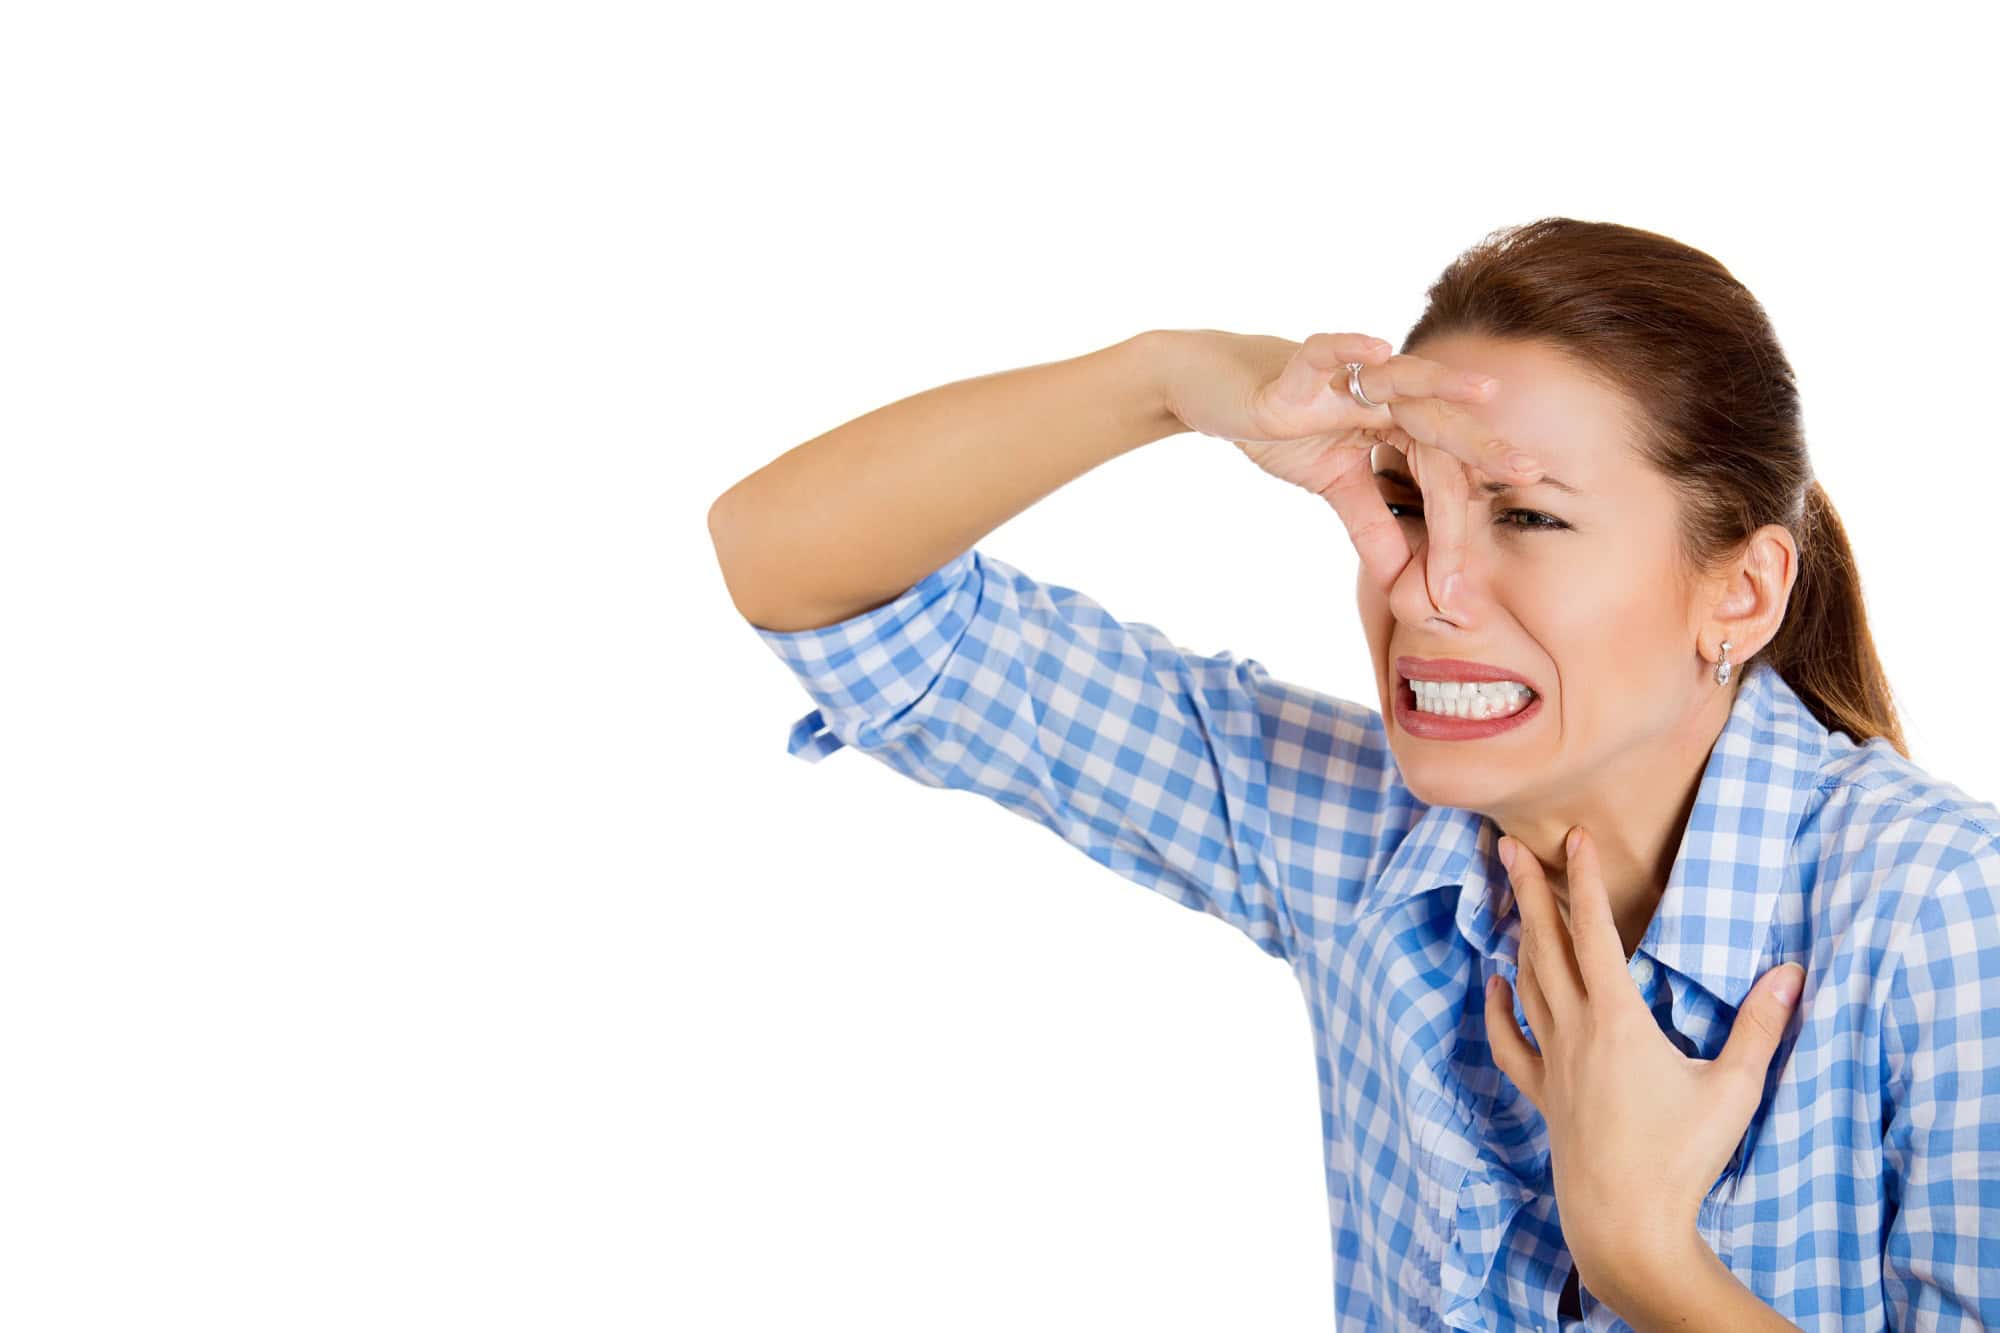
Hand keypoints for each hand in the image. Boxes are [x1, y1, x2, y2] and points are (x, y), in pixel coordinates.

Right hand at [1155, 328, 1541, 612]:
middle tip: (1528, 473)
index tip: (1457, 587)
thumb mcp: (1334, 484)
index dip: (1448, 528)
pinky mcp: (1296, 371)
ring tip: (1484, 391)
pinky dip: (1349, 346)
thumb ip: (1372, 524)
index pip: (1434, 477)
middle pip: (1438, 423)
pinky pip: (1326, 352)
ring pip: (1400, 378)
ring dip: (1441, 383)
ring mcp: (1341, 381)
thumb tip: (1404, 579)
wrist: (1216, 389)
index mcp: (1395, 427)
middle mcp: (1379, 399)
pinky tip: (1378, 345)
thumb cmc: (1282, 426)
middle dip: (1480, 448)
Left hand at [1483, 826, 1805, 1306]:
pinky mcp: (1544, 1095)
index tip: (1571, 838)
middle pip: (1545, 945)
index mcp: (1616, 1018)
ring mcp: (1552, 1063)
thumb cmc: (1682, 1158)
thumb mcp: (1734, 1088)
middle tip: (1507, 845)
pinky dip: (1500, 1009)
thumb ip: (1761, 1026)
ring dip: (1520, 939)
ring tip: (1513, 900)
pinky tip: (1495, 986)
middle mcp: (1574, 1030)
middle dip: (1530, 891)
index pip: (1593, 932)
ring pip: (1527, 984)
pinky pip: (1512, 1042)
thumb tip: (1792, 972)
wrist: (1625, 1223)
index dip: (1581, 880)